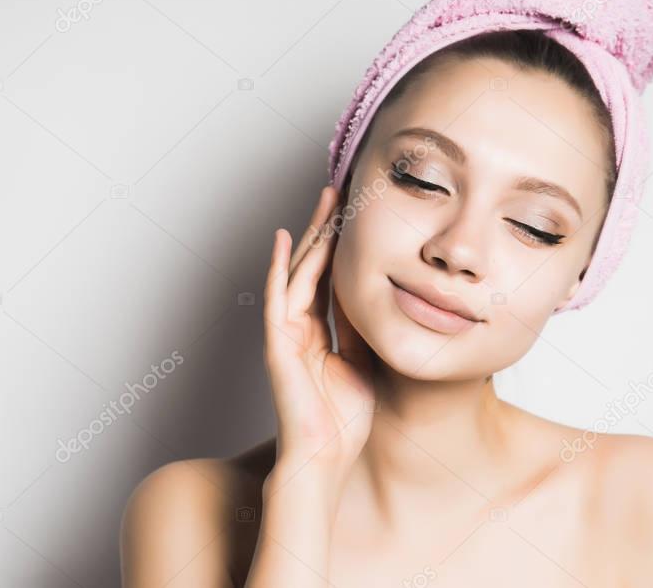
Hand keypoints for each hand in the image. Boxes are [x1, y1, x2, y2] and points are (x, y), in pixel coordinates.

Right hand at [263, 185, 375, 481]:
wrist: (325, 459)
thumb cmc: (344, 421)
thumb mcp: (365, 362)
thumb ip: (361, 329)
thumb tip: (374, 295)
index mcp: (319, 334)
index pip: (329, 280)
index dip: (341, 248)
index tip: (356, 216)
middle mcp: (299, 328)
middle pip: (313, 268)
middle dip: (327, 229)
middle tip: (341, 192)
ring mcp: (286, 334)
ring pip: (298, 273)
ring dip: (312, 236)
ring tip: (326, 202)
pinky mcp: (278, 343)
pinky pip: (278, 298)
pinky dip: (279, 267)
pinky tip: (285, 239)